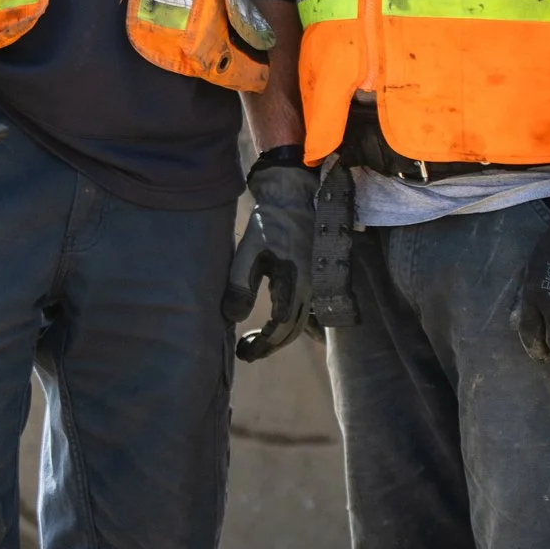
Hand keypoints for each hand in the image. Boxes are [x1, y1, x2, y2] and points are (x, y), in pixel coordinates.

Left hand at [223, 145, 318, 360]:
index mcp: (295, 283)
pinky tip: (279, 323)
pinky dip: (294, 323)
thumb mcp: (248, 250)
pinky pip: (309, 310)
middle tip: (246, 349)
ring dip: (280, 335)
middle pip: (293, 330)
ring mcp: (316, 283)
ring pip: (302, 321)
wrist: (293, 196)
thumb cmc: (269, 223)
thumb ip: (240, 285)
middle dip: (270, 345)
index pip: (281, 327)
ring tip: (257, 339)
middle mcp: (311, 287)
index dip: (262, 344)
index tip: (243, 352)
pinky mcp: (315, 276)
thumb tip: (233, 318)